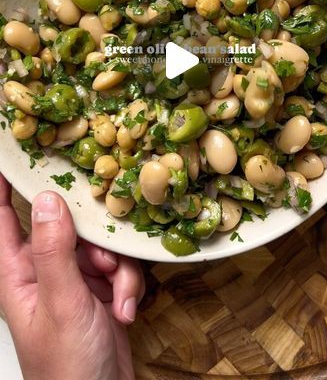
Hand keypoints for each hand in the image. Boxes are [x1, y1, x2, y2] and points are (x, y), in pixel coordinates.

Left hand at [0, 175, 144, 379]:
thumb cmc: (67, 366)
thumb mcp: (62, 303)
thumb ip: (54, 250)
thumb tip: (50, 200)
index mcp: (18, 272)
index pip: (3, 217)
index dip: (3, 185)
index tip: (15, 155)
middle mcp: (44, 270)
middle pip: (66, 224)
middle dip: (92, 237)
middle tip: (101, 259)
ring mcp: (74, 280)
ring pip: (98, 243)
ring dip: (115, 267)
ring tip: (116, 297)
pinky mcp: (99, 289)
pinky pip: (117, 266)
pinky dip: (126, 284)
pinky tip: (125, 309)